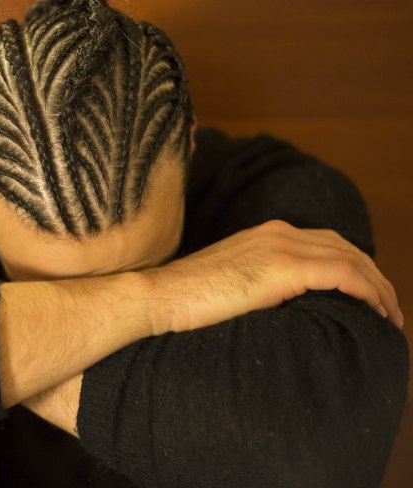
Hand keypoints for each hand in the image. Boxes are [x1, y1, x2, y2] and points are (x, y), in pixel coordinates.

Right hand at [142, 220, 402, 333]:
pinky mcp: (281, 268)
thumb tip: (277, 305)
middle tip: (387, 307)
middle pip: (344, 247)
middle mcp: (276, 233)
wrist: (158, 297)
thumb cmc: (184, 299)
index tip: (364, 295)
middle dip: (373, 276)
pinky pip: (343, 274)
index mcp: (264, 234)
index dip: (352, 266)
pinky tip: (376, 310)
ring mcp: (279, 247)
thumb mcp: (228, 282)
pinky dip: (367, 290)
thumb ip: (257, 282)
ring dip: (378, 286)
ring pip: (351, 259)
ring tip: (389, 315)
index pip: (324, 242)